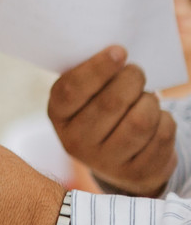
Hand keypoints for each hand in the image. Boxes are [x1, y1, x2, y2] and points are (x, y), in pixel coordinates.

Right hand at [48, 46, 174, 196]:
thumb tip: (117, 52)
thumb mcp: (87, 95)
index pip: (72, 90)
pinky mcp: (136, 173)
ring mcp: (106, 162)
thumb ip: (92, 74)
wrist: (118, 158)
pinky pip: (162, 136)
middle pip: (111, 103)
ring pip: (140, 121)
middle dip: (132, 79)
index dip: (97, 69)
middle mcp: (76, 142)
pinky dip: (165, 120)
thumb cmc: (101, 111)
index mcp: (59, 115)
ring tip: (146, 99)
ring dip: (150, 102)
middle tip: (136, 72)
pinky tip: (155, 120)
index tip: (119, 51)